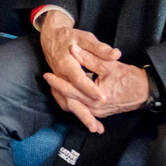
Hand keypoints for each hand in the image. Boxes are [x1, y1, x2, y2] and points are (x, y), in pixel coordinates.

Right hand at [35, 9, 123, 132]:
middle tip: (96, 127)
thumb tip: (115, 54)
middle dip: (84, 114)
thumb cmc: (70, 37)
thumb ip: (100, 48)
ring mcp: (58, 82)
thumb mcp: (85, 38)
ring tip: (94, 128)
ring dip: (80, 116)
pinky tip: (85, 118)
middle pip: (70, 98)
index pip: (78, 79)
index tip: (102, 98)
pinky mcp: (58, 86)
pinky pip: (64, 101)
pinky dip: (74, 111)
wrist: (51, 37)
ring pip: (67, 103)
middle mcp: (60, 75)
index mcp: (66, 63)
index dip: (90, 89)